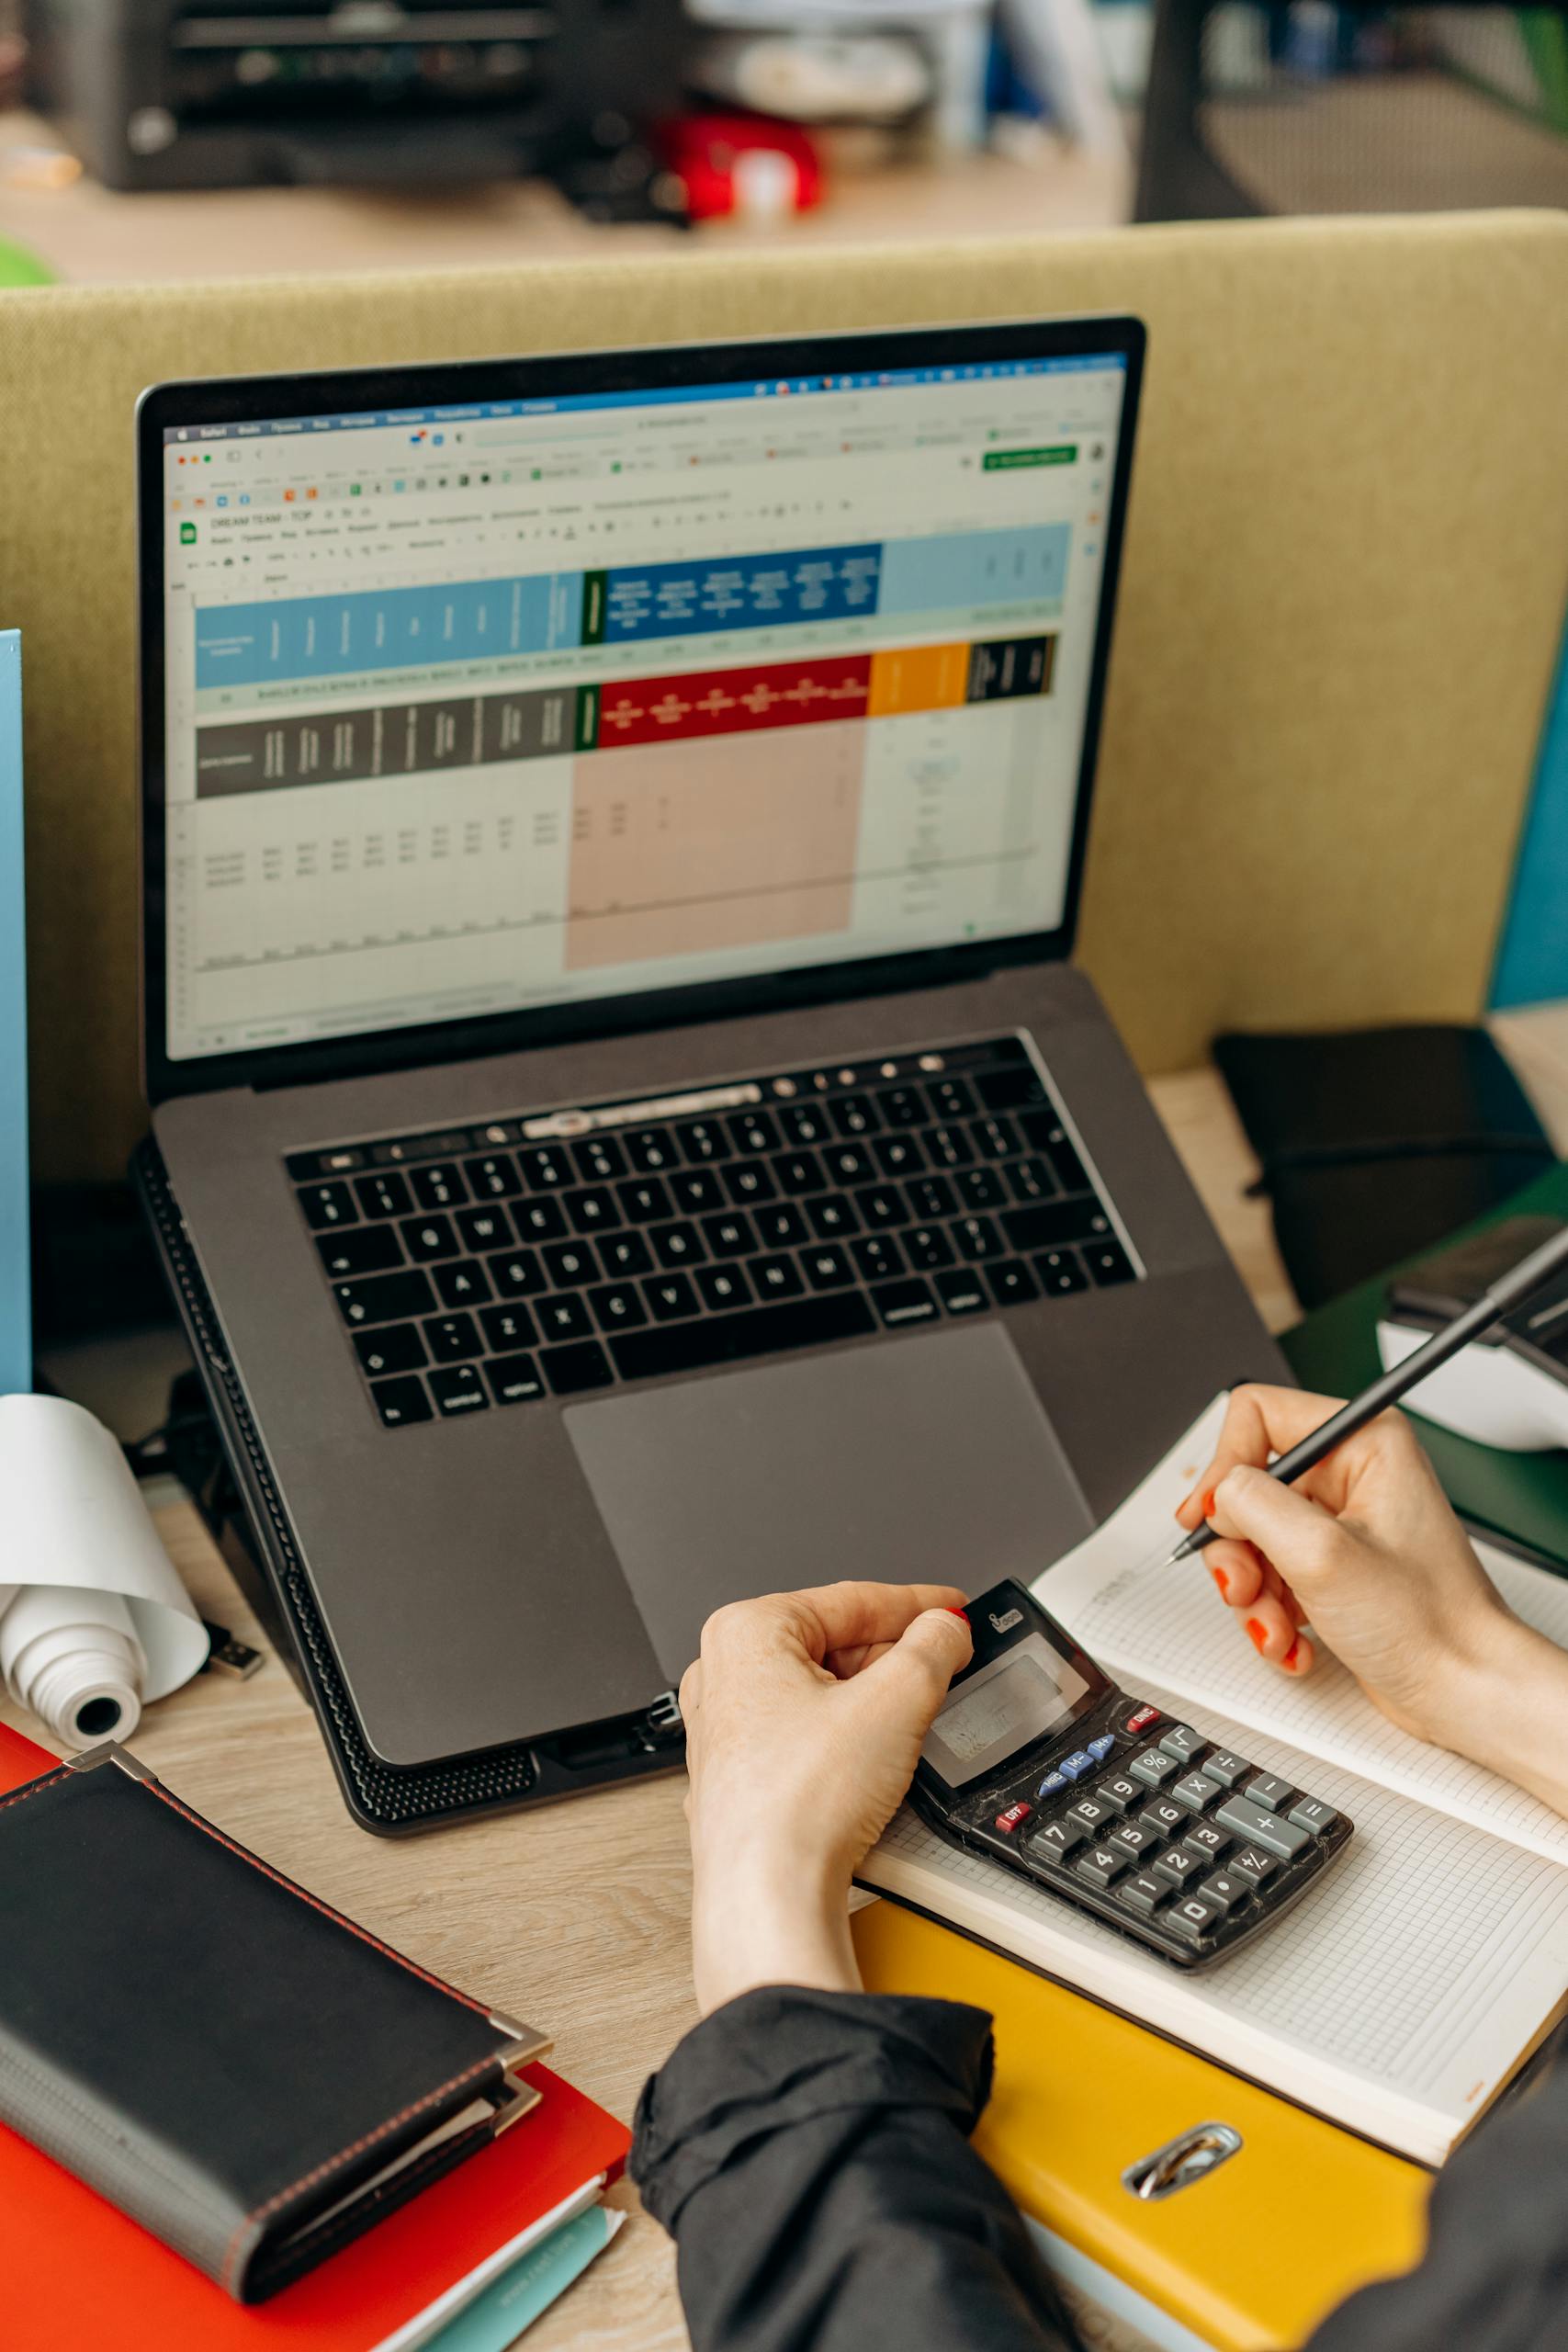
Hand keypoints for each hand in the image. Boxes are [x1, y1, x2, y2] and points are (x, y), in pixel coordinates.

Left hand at [679, 1583, 971, 2014]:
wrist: (768, 1898)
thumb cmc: (798, 1805)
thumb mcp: (896, 1702)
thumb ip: (933, 1648)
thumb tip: (945, 1628)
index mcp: (745, 1631)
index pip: (851, 1600)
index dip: (917, 1603)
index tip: (955, 1610)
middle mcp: (722, 1674)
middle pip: (833, 1645)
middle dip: (894, 1656)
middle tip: (946, 1664)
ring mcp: (725, 1730)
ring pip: (819, 1693)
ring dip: (873, 1701)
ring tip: (914, 1718)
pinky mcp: (739, 1780)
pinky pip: (803, 1736)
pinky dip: (845, 1739)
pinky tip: (874, 1761)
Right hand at [1174, 1387, 1567, 1812]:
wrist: (1465, 1691)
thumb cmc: (1430, 1624)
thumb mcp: (1323, 1554)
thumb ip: (1253, 1505)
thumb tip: (1217, 1495)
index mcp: (1365, 1442)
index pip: (1257, 1415)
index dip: (1226, 1466)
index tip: (1215, 1517)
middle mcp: (1353, 1474)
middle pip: (1246, 1486)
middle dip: (1238, 1548)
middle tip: (1245, 1585)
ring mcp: (1341, 1524)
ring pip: (1251, 1538)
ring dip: (1253, 1593)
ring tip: (1276, 1628)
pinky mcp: (1331, 1568)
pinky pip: (1269, 1576)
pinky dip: (1270, 1614)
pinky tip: (1293, 1640)